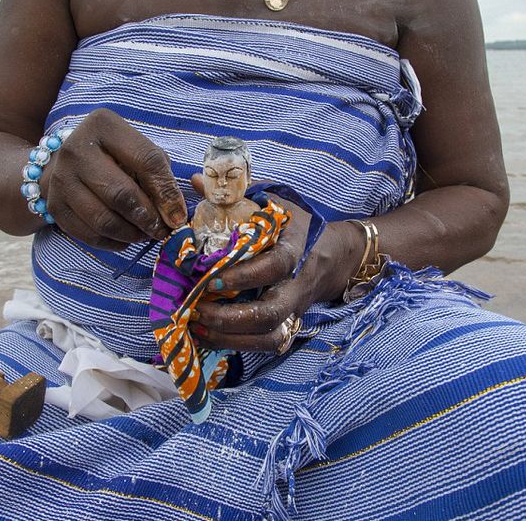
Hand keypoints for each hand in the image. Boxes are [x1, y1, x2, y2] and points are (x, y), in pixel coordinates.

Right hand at [41, 109, 187, 249]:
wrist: (69, 162)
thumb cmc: (115, 156)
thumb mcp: (139, 152)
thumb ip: (159, 176)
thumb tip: (175, 215)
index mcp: (104, 126)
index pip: (146, 161)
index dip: (167, 193)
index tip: (178, 216)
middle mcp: (76, 149)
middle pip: (121, 194)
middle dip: (148, 219)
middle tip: (162, 231)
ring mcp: (60, 178)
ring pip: (104, 219)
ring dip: (132, 234)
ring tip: (146, 234)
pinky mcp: (54, 205)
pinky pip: (89, 235)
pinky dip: (113, 242)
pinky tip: (126, 238)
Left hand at [192, 190, 360, 352]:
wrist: (332, 256)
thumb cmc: (294, 226)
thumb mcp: (272, 202)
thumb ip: (235, 194)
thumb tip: (194, 180)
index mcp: (295, 248)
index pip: (275, 266)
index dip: (245, 276)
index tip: (212, 280)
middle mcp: (296, 284)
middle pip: (271, 313)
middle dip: (230, 318)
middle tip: (197, 311)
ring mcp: (293, 308)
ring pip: (268, 336)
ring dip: (229, 337)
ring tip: (197, 327)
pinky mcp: (287, 324)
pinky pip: (265, 344)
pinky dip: (234, 345)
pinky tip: (206, 336)